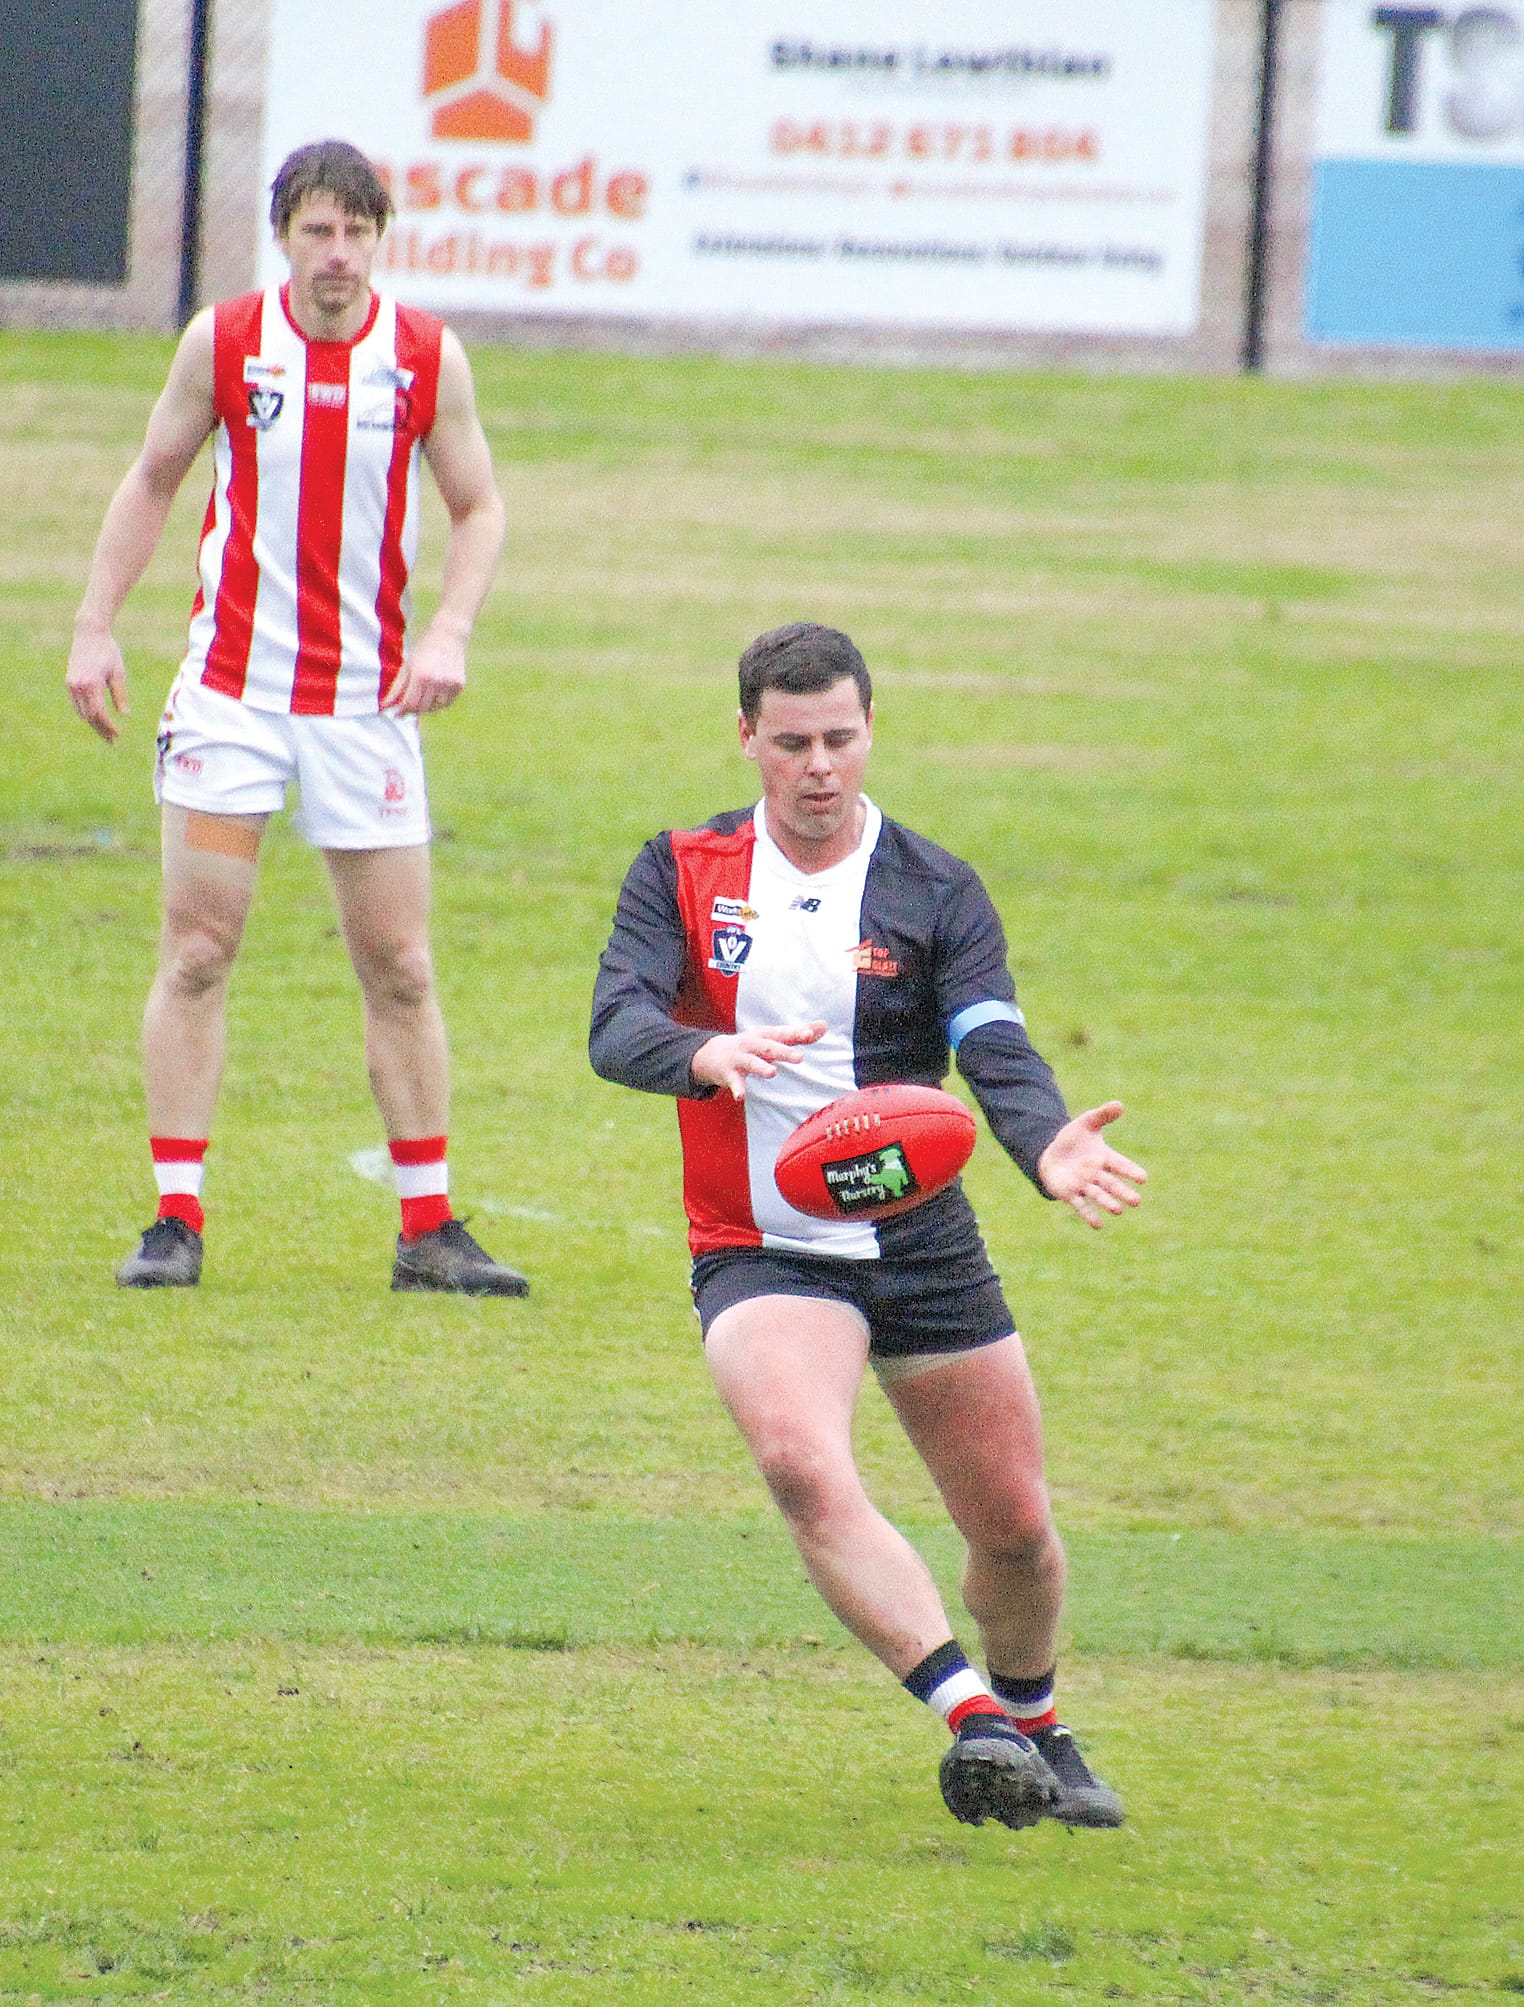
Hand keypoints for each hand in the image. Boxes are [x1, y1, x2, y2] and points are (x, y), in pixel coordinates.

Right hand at [66, 626, 130, 741]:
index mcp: (91, 684)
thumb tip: (125, 715)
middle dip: (101, 729)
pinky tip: (96, 719)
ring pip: (81, 712)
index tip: (118, 735)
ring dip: (93, 723)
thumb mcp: (118, 673)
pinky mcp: (69, 682)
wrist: (89, 634)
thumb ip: (120, 694)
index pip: (99, 713)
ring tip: (106, 732)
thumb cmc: (108, 651)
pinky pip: (76, 704)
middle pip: (89, 716)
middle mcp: (78, 686)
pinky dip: (86, 713)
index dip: (108, 726)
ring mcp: (71, 684)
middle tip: (113, 741)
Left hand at [383, 618, 467, 715]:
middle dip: (413, 710)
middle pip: (422, 708)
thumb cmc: (424, 648)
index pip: (410, 703)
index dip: (402, 711)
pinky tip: (434, 694)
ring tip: (422, 696)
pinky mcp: (459, 685)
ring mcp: (450, 684)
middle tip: (407, 708)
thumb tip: (385, 705)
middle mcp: (436, 681)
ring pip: (435, 707)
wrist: (449, 635)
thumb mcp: (408, 665)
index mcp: (421, 675)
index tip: (397, 714)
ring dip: (426, 707)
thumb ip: (397, 687)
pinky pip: (447, 703)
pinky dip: (439, 703)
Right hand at [691, 1021, 826, 1099]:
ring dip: (761, 1067)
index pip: (783, 1034)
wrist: (710, 1054)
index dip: (797, 1033)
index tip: (812, 1033)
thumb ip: (798, 1034)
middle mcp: (752, 1044)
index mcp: (765, 1035)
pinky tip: (740, 1097)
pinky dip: (737, 1089)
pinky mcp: (728, 1073)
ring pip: (751, 1063)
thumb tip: (825, 1025)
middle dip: (784, 1052)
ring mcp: (739, 1058)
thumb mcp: (772, 1038)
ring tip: (772, 1073)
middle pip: (769, 1047)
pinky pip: (734, 1082)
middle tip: (800, 1058)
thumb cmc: (750, 1046)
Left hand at [1036, 1101, 1146, 1229]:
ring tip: (1118, 1210)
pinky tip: (1098, 1225)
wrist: (1051, 1154)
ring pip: (1099, 1195)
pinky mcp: (1071, 1194)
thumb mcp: (1086, 1123)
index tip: (1143, 1178)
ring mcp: (1085, 1185)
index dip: (1131, 1171)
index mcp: (1104, 1158)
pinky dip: (1090, 1215)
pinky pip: (1082, 1206)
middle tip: (1136, 1201)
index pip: (1120, 1164)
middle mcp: (1097, 1174)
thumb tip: (1119, 1104)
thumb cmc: (1073, 1139)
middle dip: (1123, 1192)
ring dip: (1108, 1203)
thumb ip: (1102, 1115)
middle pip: (1112, 1184)